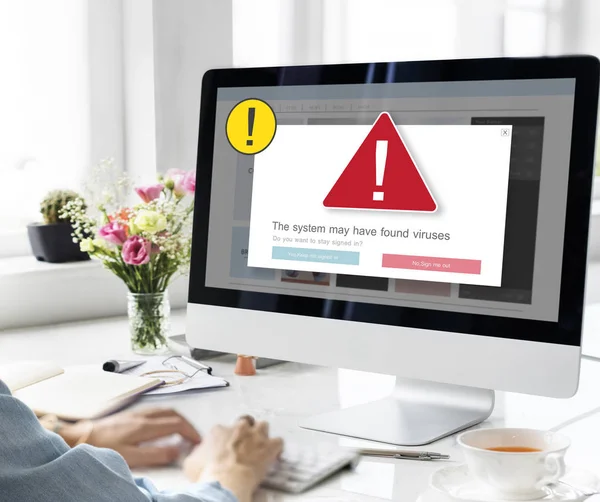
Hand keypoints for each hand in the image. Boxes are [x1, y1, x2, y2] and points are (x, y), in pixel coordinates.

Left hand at [67, 408, 200, 467]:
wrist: (80, 437)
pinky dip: (167, 416)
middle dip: (188, 424)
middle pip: (174, 414)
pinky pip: (156, 411)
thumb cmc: (102, 448)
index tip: (197, 442)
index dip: (191, 432)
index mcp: (146, 425)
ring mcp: (137, 413)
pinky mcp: (130, 414)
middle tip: (194, 436)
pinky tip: (163, 425)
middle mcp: (144, 415)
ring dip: (178, 419)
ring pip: (165, 410)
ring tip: (183, 431)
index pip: (177, 424)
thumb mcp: (130, 457)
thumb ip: (156, 454)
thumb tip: (177, 450)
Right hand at [183, 416, 282, 501]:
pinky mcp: (269, 446)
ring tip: (260, 446)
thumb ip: (197, 452)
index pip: (223, 429)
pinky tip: (274, 455)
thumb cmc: (206, 474)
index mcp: (219, 430)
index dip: (226, 439)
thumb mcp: (191, 462)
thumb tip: (198, 452)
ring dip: (262, 434)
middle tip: (244, 446)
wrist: (225, 481)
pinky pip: (278, 442)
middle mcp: (238, 427)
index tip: (226, 449)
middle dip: (245, 432)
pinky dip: (277, 448)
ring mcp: (255, 435)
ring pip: (263, 426)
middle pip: (245, 423)